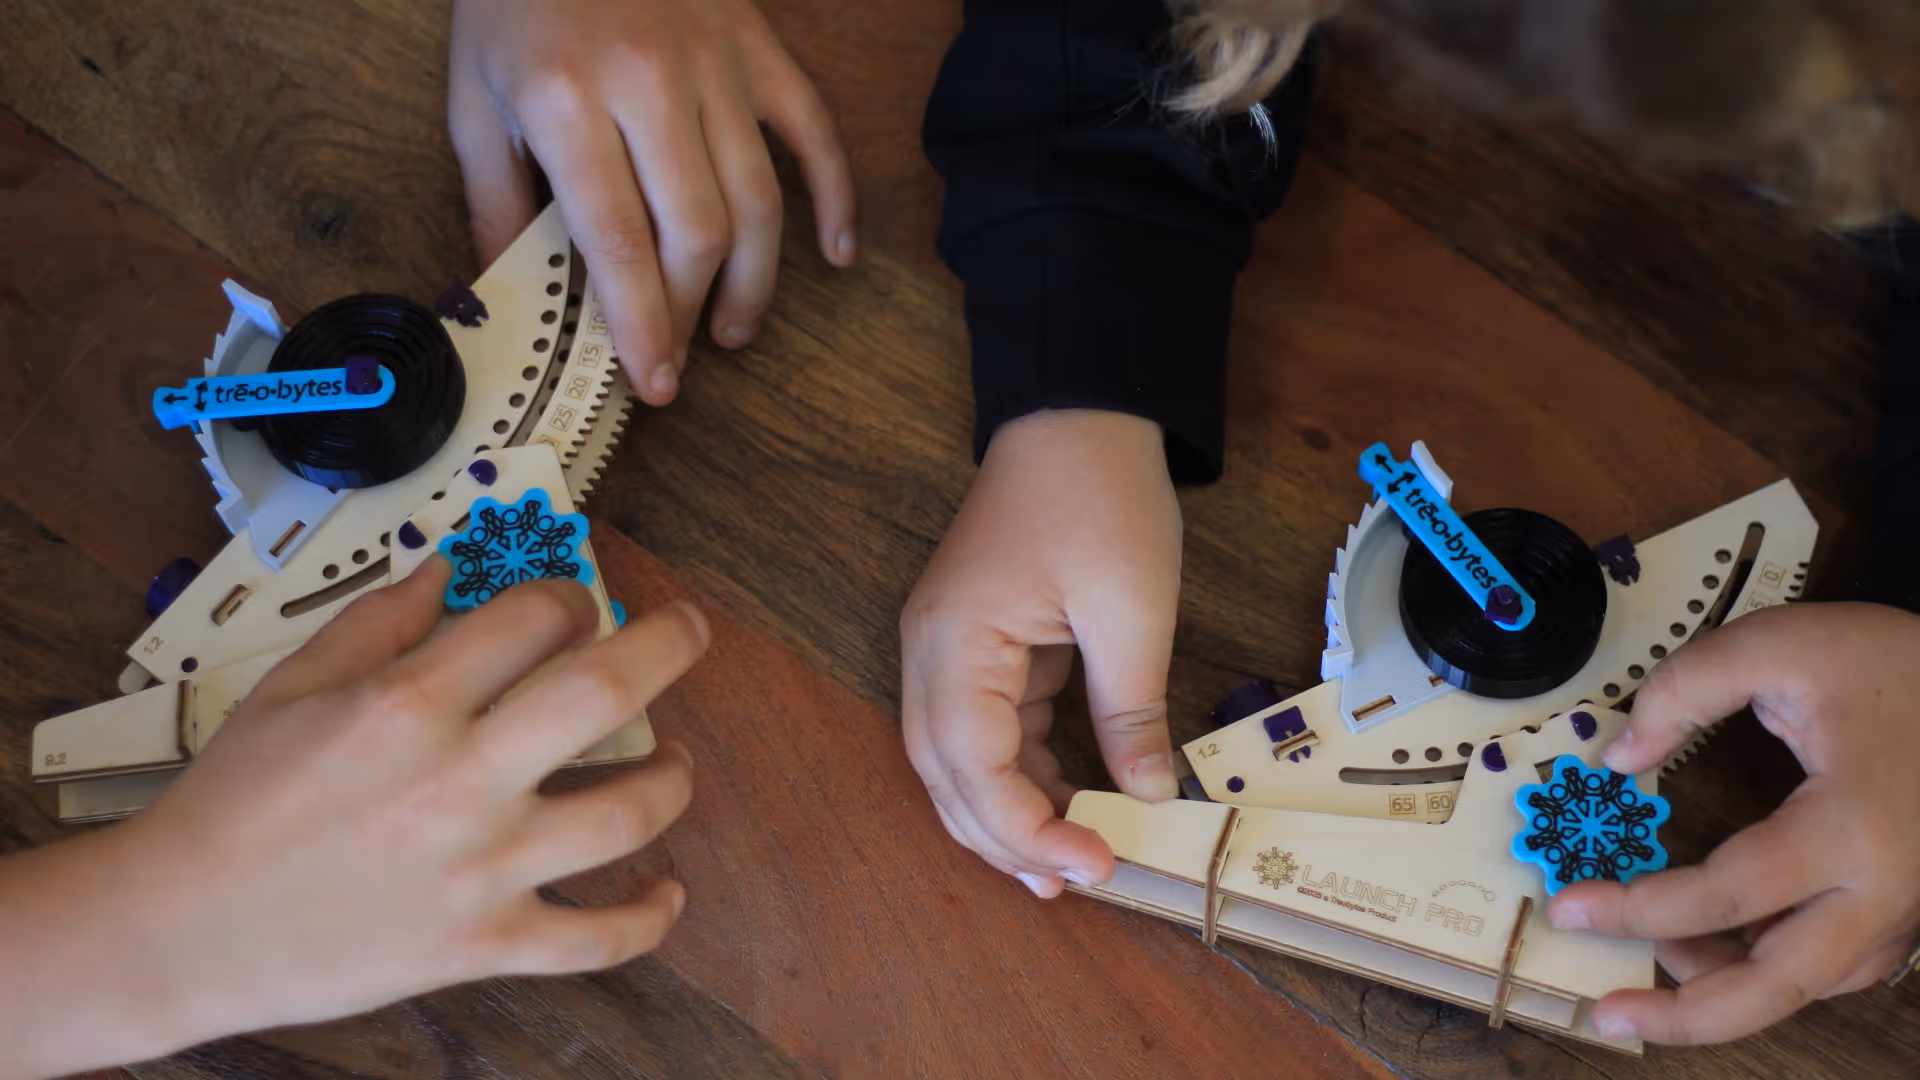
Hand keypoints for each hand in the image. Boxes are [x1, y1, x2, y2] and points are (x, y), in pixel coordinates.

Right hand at [0, 559, 707, 1077]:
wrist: (178, 926)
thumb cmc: (234, 801)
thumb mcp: (296, 683)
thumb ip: (383, 618)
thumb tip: (450, 565)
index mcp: (408, 702)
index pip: (536, 616)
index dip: (572, 596)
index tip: (578, 604)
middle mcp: (458, 778)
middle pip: (604, 689)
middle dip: (668, 644)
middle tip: (690, 630)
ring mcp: (480, 867)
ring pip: (628, 813)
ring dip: (672, 779)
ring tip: (676, 762)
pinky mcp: (482, 943)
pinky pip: (594, 939)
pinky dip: (647, 919)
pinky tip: (668, 892)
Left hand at [449, 0, 855, 405]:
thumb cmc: (515, 3)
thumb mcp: (472, 99)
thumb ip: (495, 200)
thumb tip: (513, 295)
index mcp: (566, 100)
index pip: (617, 242)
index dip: (642, 324)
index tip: (655, 381)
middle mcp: (650, 84)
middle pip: (697, 231)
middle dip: (692, 311)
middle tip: (680, 353)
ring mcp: (716, 64)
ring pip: (758, 200)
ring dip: (755, 281)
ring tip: (735, 329)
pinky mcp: (759, 47)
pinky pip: (813, 132)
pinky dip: (835, 198)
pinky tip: (837, 255)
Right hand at [901, 410, 1183, 897]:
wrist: (1078, 411)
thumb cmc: (1098, 491)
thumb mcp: (1132, 608)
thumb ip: (1130, 711)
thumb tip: (1147, 794)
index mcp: (956, 641)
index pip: (973, 766)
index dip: (1028, 828)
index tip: (1092, 863)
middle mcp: (931, 652)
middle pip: (947, 777)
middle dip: (1005, 839)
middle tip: (1073, 885)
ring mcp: (947, 648)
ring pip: (958, 762)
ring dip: (1006, 815)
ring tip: (1065, 866)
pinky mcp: (975, 645)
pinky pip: (984, 729)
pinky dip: (1018, 774)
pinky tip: (1062, 805)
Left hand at [1547, 602, 1919, 1044]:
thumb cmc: (1893, 663)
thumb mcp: (1777, 644)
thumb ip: (1685, 691)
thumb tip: (1618, 756)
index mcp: (1850, 828)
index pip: (1725, 894)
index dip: (1637, 908)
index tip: (1570, 905)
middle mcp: (1883, 889)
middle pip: (1778, 984)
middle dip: (1686, 1012)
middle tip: (1610, 1014)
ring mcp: (1902, 908)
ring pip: (1805, 986)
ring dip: (1724, 986)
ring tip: (1652, 955)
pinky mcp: (1904, 909)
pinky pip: (1832, 967)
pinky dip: (1770, 970)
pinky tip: (1719, 945)